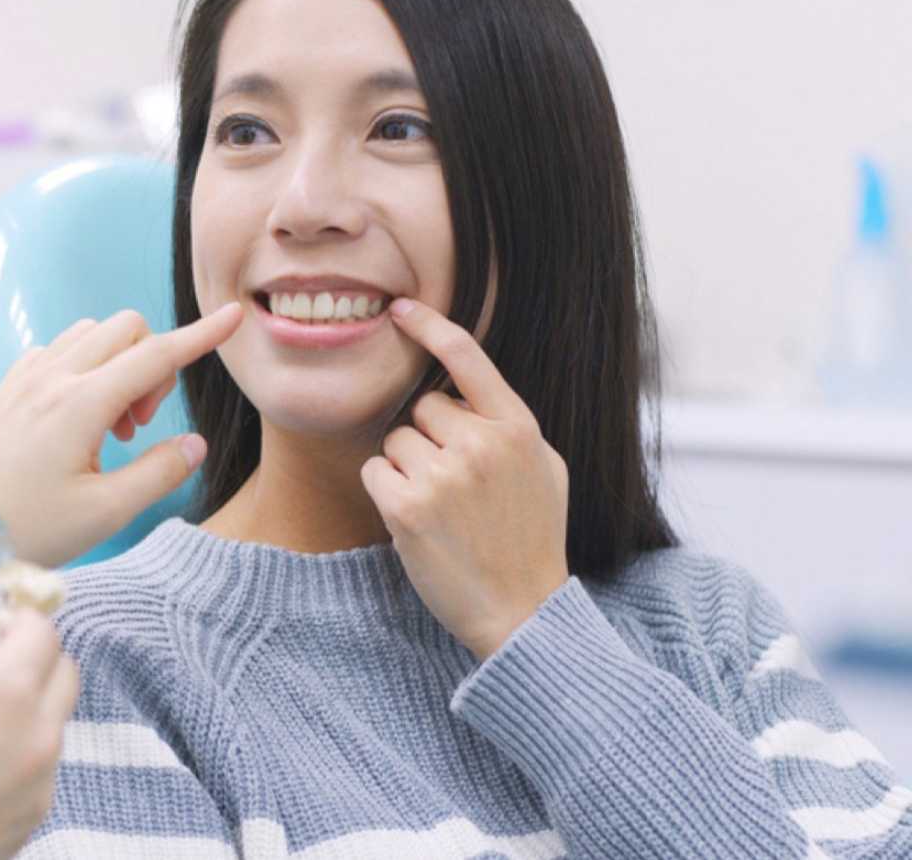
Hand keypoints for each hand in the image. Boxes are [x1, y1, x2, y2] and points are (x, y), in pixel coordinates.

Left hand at [0, 303, 244, 566]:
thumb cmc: (24, 531)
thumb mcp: (105, 513)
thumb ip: (158, 472)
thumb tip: (194, 444)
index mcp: (80, 404)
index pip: (158, 354)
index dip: (202, 336)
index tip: (233, 317)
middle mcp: (51, 379)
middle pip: (126, 329)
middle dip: (152, 365)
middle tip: (138, 428)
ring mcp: (23, 380)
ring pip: (91, 334)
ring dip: (117, 365)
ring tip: (109, 429)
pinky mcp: (6, 390)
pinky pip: (58, 352)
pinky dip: (83, 370)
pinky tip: (76, 423)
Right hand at [0, 573, 77, 859]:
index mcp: (6, 694)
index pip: (43, 631)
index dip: (15, 617)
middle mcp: (37, 739)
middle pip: (63, 674)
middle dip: (32, 656)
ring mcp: (38, 788)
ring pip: (55, 725)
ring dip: (28, 707)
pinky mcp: (28, 826)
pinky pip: (40, 772)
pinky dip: (18, 754)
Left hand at [360, 299, 569, 660]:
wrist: (522, 611)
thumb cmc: (532, 540)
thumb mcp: (544, 470)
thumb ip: (509, 427)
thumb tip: (470, 392)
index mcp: (518, 428)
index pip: (467, 359)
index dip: (430, 327)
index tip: (400, 308)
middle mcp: (482, 443)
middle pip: (422, 409)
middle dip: (427, 440)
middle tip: (453, 487)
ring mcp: (444, 474)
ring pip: (394, 442)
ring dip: (406, 470)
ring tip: (441, 509)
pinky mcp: (407, 506)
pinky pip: (375, 472)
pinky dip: (387, 493)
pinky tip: (416, 522)